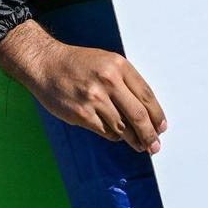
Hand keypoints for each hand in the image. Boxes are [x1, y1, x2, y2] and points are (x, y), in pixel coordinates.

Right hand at [0, 22, 165, 152]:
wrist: (46, 64)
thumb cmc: (78, 63)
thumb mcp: (107, 61)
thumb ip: (126, 82)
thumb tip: (146, 111)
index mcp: (119, 65)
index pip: (146, 95)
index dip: (157, 115)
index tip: (161, 127)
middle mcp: (108, 81)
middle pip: (138, 115)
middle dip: (149, 134)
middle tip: (155, 145)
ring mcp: (94, 99)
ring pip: (123, 127)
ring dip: (133, 140)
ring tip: (139, 145)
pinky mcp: (81, 114)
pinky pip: (105, 132)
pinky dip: (114, 136)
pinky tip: (117, 135)